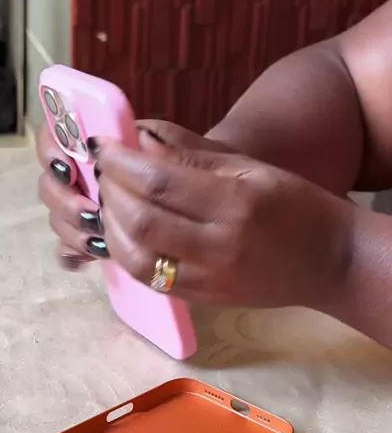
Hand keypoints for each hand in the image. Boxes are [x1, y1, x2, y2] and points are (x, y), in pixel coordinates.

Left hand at [93, 130, 354, 307]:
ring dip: (110, 225)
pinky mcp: (203, 299)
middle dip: (109, 190)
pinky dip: (125, 252)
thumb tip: (138, 134)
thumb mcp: (251, 166)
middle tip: (102, 169)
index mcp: (235, 202)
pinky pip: (149, 278)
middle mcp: (219, 245)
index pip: (159, 180)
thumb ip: (191, 151)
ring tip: (108, 199)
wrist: (331, 262)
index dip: (120, 161)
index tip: (101, 144)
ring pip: (135, 257)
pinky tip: (122, 230)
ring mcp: (209, 279)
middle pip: (140, 220)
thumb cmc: (296, 205)